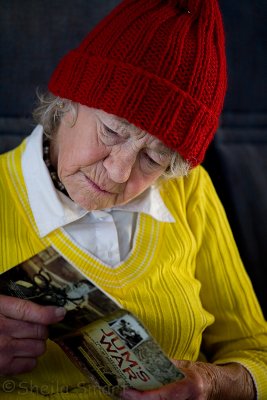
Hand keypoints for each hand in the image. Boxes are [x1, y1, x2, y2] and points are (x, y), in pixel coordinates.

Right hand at [0, 294, 65, 374]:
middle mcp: (1, 330)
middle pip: (39, 330)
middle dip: (42, 328)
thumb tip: (41, 306)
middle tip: (36, 326)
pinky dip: (30, 359)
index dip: (48, 312)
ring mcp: (2, 350)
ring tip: (27, 339)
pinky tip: (22, 352)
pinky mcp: (0, 367)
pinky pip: (29, 364)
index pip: (29, 311)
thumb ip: (12, 304)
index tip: (60, 312)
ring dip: (38, 343)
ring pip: (38, 347)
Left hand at [121, 360, 255, 399]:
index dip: (142, 396)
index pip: (163, 395)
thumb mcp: (185, 365)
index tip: (126, 391)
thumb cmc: (200, 373)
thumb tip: (144, 358)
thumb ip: (167, 365)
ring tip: (128, 394)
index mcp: (190, 386)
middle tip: (122, 392)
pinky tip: (140, 397)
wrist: (217, 386)